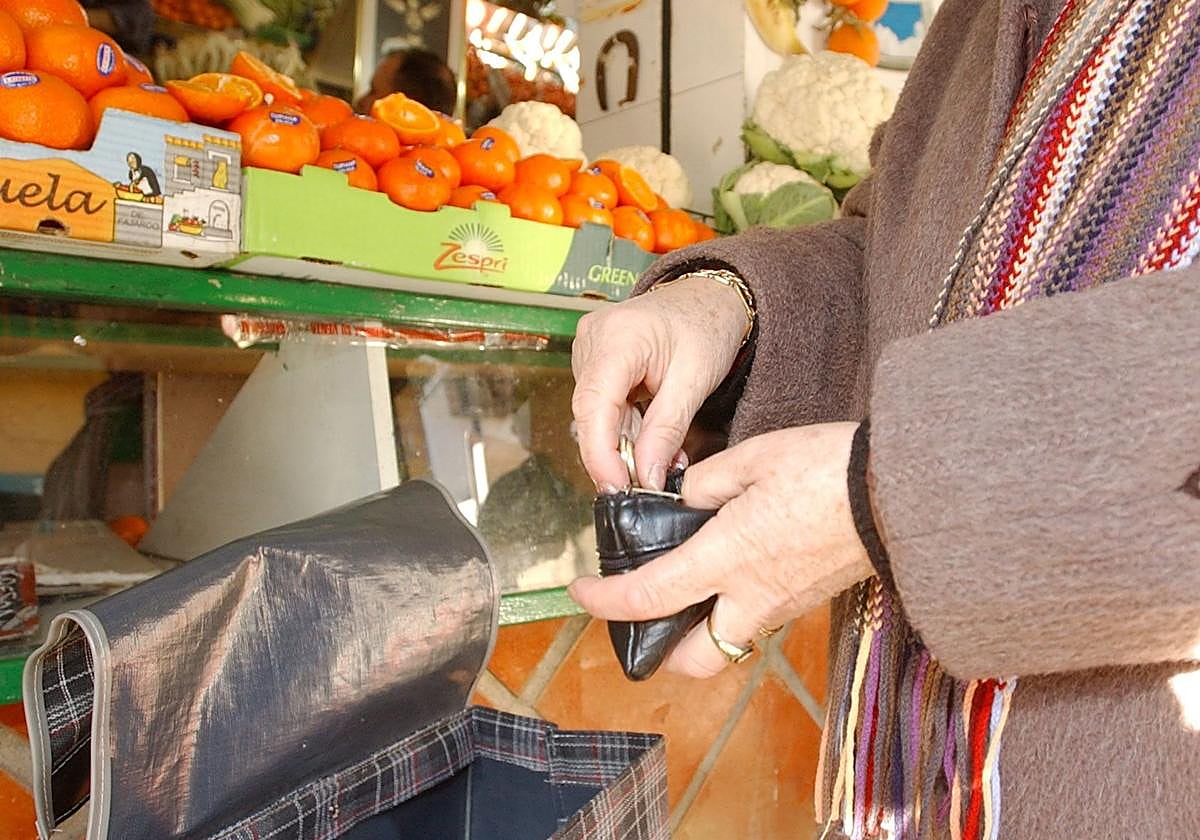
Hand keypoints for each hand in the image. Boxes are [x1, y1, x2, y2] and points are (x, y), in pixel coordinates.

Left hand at [569, 423, 873, 677]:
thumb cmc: (825, 469)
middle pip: (692, 659)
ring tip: (681, 587)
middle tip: (643, 612)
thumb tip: (682, 499)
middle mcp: (751, 597)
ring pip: (725, 645)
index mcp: (727, 558)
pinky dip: (730, 610)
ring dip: (695, 631)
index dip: (604, 602)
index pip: (648, 596)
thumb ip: (706, 483)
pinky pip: (755, 622)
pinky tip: (728, 568)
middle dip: (659, 650)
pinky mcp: (805, 601)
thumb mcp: (754, 458)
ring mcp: (782, 607)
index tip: (580, 593)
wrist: (899, 493)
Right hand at [572, 275, 747, 491]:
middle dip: (616, 455)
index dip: (600, 453)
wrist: (709, 298)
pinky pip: (602, 406)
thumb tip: (646, 476)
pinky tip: (651, 437)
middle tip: (648, 482)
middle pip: (591, 413)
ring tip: (663, 456)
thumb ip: (666, 431)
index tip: (617, 487)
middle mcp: (593, 339)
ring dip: (624, 443)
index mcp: (618, 337)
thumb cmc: (707, 326)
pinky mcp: (594, 360)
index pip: (593, 405)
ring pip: (595, 414)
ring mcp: (589, 348)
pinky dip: (625, 428)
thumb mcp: (695, 382)